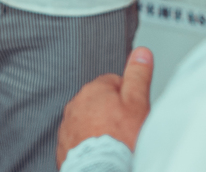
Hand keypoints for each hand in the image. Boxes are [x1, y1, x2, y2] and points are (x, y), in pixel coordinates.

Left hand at [56, 47, 153, 165]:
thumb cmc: (121, 140)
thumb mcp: (137, 103)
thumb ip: (138, 76)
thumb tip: (141, 52)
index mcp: (93, 90)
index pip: (114, 82)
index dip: (128, 97)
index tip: (134, 112)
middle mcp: (75, 105)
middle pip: (100, 102)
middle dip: (112, 112)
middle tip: (127, 130)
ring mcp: (67, 126)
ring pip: (88, 121)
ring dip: (99, 128)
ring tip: (115, 143)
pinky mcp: (64, 147)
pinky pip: (79, 140)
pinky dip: (89, 144)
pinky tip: (102, 153)